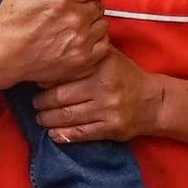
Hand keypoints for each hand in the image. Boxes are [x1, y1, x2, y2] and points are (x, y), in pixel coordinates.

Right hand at [0, 0, 108, 90]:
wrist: (4, 56)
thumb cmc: (10, 22)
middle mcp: (76, 19)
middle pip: (96, 5)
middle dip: (86, 6)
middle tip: (72, 14)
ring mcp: (82, 41)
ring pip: (102, 24)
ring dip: (93, 24)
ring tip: (78, 28)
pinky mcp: (83, 60)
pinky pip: (104, 46)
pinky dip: (97, 43)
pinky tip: (83, 42)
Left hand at [33, 49, 163, 146]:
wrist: (153, 101)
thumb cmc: (124, 76)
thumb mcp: (109, 56)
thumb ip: (85, 52)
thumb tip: (50, 52)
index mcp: (101, 66)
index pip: (65, 73)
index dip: (46, 79)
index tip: (36, 82)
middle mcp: (104, 87)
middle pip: (61, 97)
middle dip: (41, 102)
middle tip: (34, 103)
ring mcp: (108, 110)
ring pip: (67, 116)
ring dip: (48, 120)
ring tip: (40, 117)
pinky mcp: (111, 128)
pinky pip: (80, 134)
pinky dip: (62, 135)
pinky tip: (52, 133)